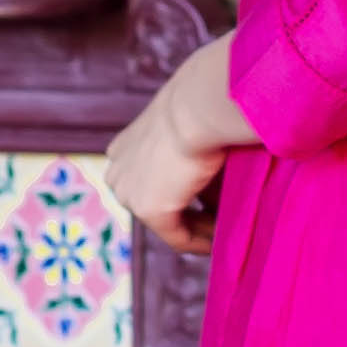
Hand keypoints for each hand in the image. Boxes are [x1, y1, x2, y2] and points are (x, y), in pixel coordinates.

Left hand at [105, 39, 255, 256]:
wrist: (200, 103)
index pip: (153, 180)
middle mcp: (118, 170)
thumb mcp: (191, 128)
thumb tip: (213, 178)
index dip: (184, 194)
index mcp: (125, 147)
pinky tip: (223, 241)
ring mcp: (128, 191)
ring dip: (199, 228)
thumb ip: (192, 155)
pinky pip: (178, 236)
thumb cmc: (204, 104)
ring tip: (227, 231)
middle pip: (158, 202)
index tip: (213, 202)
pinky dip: (202, 242)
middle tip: (223, 222)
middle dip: (190, 214)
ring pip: (168, 221)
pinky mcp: (148, 209)